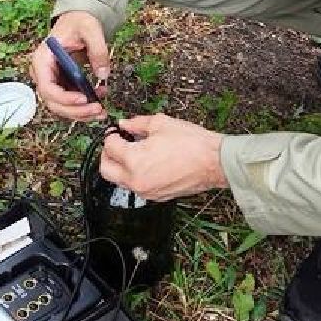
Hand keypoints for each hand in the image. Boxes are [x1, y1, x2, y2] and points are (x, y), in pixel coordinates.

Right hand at [30, 12, 110, 121]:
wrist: (78, 22)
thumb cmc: (79, 22)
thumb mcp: (90, 29)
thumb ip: (98, 50)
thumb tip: (103, 75)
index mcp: (42, 59)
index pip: (47, 87)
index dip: (64, 98)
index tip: (84, 99)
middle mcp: (42, 74)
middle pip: (53, 102)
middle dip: (76, 111)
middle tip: (98, 109)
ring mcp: (51, 81)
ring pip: (62, 107)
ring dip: (81, 112)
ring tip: (102, 109)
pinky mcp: (62, 85)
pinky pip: (70, 102)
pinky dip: (84, 106)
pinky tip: (100, 99)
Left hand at [100, 114, 227, 201]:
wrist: (215, 162)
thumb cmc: (192, 143)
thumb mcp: (161, 124)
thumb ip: (137, 124)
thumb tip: (124, 124)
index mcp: (134, 160)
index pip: (109, 147)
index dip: (111, 135)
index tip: (116, 131)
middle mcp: (136, 180)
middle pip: (106, 170)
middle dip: (107, 155)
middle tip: (116, 144)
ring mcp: (146, 191)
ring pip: (120, 181)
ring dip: (120, 167)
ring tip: (133, 152)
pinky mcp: (157, 197)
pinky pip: (137, 186)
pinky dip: (135, 175)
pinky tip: (146, 162)